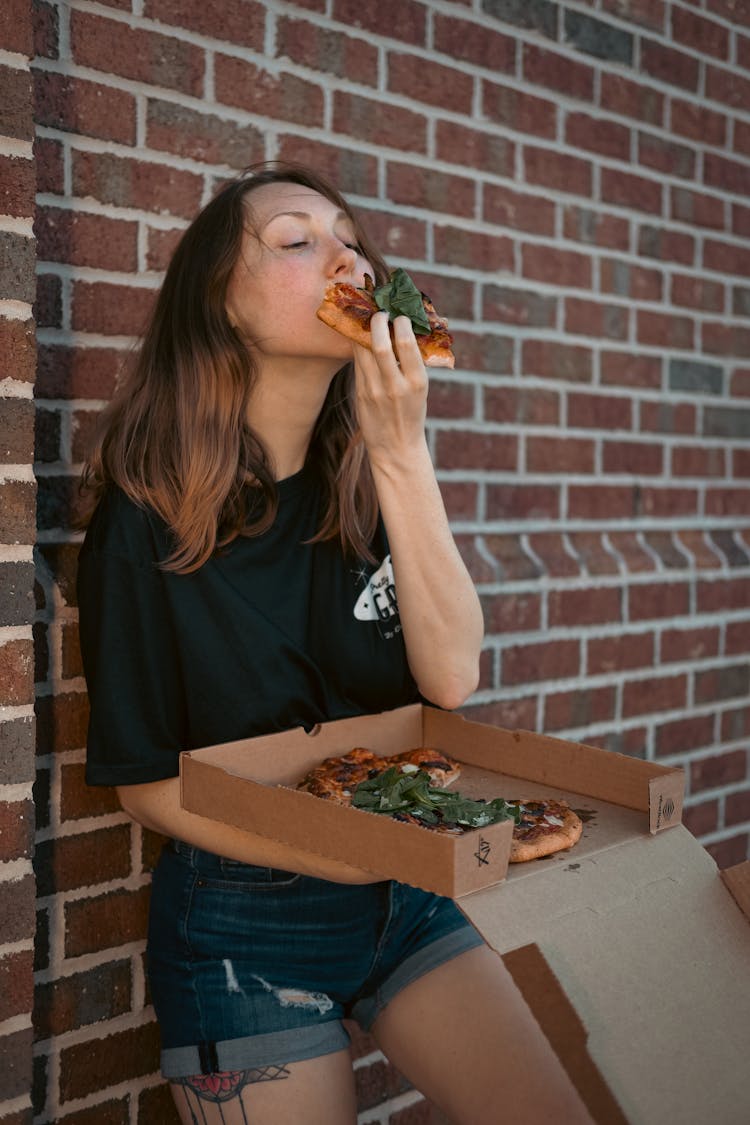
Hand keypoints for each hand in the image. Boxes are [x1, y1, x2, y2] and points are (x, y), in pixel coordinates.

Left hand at [352, 312, 428, 469]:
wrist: (396, 448)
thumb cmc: (412, 413)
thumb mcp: (420, 389)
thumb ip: (411, 363)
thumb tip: (402, 330)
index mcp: (417, 382)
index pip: (406, 343)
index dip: (400, 324)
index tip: (400, 316)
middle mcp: (395, 386)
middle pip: (380, 345)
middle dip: (378, 322)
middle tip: (379, 313)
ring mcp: (374, 391)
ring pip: (362, 352)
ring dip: (364, 332)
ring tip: (368, 321)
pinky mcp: (360, 394)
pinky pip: (357, 363)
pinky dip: (358, 347)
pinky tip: (360, 338)